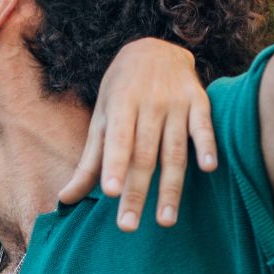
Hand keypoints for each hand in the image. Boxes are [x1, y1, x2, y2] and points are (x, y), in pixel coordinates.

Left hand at [59, 38, 216, 230]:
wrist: (155, 47)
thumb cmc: (121, 92)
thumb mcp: (101, 119)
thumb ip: (88, 161)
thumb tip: (65, 200)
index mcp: (120, 106)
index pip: (118, 141)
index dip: (114, 165)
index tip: (110, 193)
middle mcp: (149, 104)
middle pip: (144, 155)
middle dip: (137, 192)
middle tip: (128, 226)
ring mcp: (176, 103)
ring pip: (174, 151)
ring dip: (171, 186)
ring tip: (165, 220)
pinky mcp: (200, 102)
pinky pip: (204, 126)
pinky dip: (208, 145)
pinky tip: (209, 168)